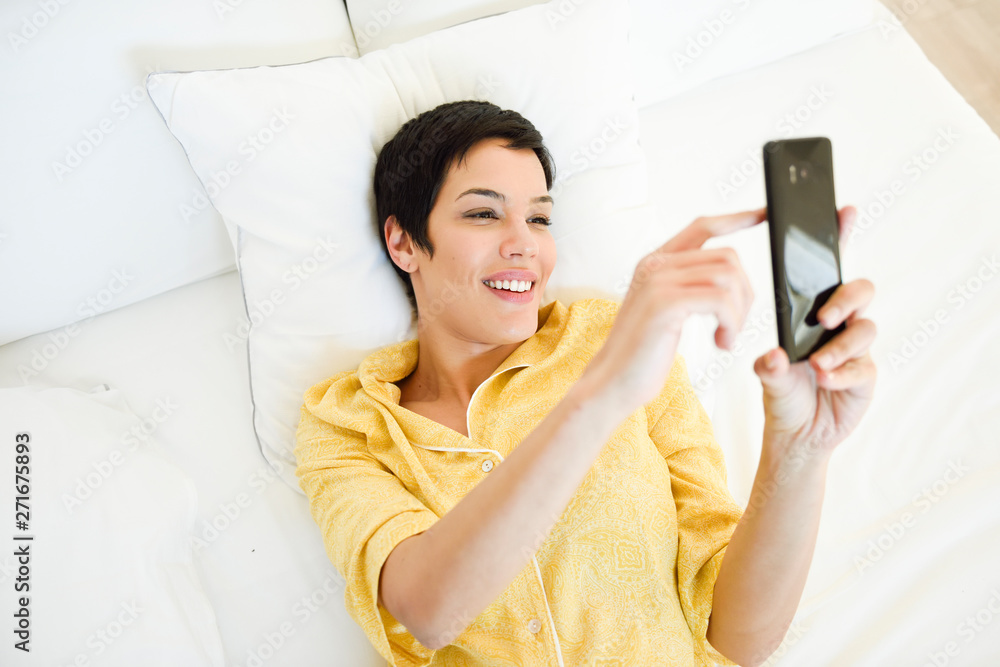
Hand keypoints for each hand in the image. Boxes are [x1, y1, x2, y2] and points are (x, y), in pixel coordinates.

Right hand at [586, 207, 765, 410]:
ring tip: (726, 337)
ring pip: (728, 277)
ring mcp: (658, 281)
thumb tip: (730, 279)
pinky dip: (731, 324)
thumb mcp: (667, 311)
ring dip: (739, 313)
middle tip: (735, 325)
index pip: (702, 226)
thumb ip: (689, 287)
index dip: (737, 218)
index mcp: (655, 262)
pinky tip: (720, 343)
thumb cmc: (642, 354)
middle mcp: (655, 265)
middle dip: (745, 292)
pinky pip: (721, 301)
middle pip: (727, 256)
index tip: (764, 214)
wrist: (613, 382)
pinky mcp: (665, 303)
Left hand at [753, 205, 876, 459]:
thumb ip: (768, 363)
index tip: (844, 209)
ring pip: (865, 329)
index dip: (839, 239)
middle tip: (822, 318)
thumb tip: (774, 355)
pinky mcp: (866, 375)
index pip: (830, 269)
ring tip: (818, 364)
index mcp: (814, 311)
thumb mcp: (767, 373)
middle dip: (845, 298)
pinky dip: (843, 373)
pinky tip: (824, 381)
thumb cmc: (781, 391)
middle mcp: (840, 324)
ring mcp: (856, 349)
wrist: (794, 434)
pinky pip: (864, 366)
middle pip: (861, 291)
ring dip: (841, 346)